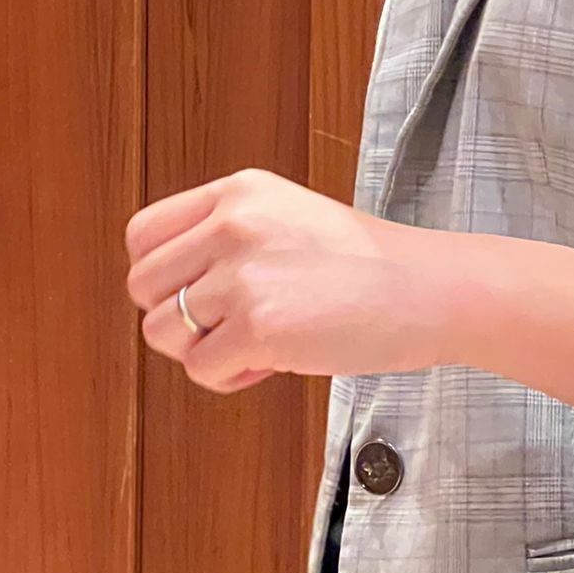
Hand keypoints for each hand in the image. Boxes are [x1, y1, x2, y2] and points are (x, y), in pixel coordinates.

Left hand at [124, 168, 462, 392]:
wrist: (430, 291)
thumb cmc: (372, 268)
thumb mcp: (291, 219)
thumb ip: (232, 238)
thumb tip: (178, 295)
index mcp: (236, 193)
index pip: (143, 234)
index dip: (160, 277)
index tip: (198, 298)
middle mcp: (231, 226)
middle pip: (143, 285)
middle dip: (176, 319)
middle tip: (226, 330)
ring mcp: (243, 277)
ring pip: (163, 332)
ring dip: (201, 352)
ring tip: (251, 351)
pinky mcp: (260, 328)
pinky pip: (201, 368)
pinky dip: (227, 378)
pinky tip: (268, 367)